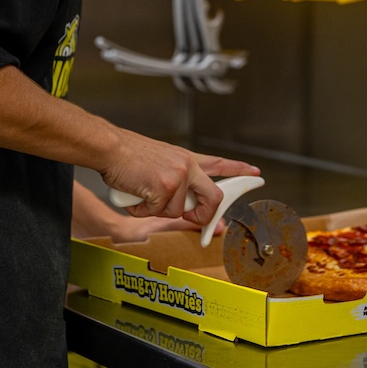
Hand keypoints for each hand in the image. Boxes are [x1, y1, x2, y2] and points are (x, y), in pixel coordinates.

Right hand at [100, 132, 258, 225]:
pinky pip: (157, 212)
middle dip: (203, 216)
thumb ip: (176, 178)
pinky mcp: (165, 187)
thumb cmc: (127, 156)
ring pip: (177, 211)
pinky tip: (134, 193)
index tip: (256, 173)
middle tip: (191, 219)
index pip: (219, 163)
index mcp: (186, 159)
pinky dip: (141, 209)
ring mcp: (178, 177)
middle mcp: (187, 167)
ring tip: (141, 192)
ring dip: (155, 209)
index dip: (239, 170)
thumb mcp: (160, 160)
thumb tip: (183, 203)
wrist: (111, 148)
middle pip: (213, 199)